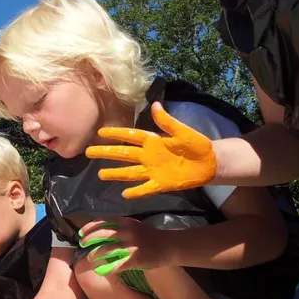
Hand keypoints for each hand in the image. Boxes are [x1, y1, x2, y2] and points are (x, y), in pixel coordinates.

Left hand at [78, 217, 168, 274]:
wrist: (169, 245)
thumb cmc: (151, 236)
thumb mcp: (135, 225)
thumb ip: (120, 227)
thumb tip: (101, 231)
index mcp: (126, 222)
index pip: (103, 222)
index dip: (89, 227)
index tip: (81, 233)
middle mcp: (127, 232)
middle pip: (101, 235)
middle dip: (89, 240)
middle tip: (82, 245)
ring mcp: (131, 246)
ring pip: (106, 250)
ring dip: (95, 254)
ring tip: (90, 258)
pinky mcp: (135, 259)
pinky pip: (116, 265)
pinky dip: (107, 268)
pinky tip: (102, 271)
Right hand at [85, 102, 215, 199]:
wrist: (209, 162)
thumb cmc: (197, 144)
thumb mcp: (183, 131)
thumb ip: (167, 121)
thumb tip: (155, 105)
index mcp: (153, 141)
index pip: (130, 136)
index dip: (115, 134)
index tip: (100, 133)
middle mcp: (148, 156)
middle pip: (123, 154)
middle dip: (106, 152)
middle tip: (89, 152)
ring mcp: (153, 171)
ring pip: (129, 172)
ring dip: (115, 173)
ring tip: (100, 175)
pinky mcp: (161, 184)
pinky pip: (145, 188)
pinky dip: (136, 191)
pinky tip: (124, 194)